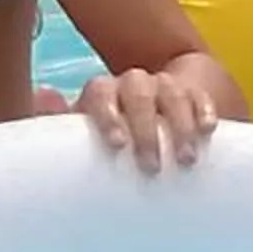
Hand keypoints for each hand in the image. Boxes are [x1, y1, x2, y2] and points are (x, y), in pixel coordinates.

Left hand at [72, 58, 225, 175]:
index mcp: (103, 92)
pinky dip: (203, 111)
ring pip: (171, 93)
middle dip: (146, 129)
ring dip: (178, 125)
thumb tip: (44, 96)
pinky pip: (200, 97)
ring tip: (186, 161)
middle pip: (138, 92)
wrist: (147, 118)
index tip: (118, 145)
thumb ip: (59, 123)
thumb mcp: (80, 137)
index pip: (101, 91)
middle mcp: (133, 84)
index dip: (109, 115)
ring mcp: (164, 87)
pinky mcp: (193, 96)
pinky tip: (208, 131)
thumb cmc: (107, 138)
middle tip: (151, 166)